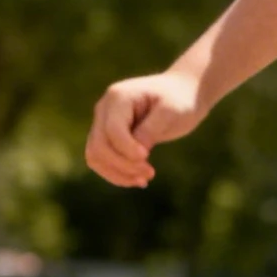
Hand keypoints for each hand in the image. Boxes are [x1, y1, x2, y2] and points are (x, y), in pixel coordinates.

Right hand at [84, 70, 204, 188]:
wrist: (181, 94)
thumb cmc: (179, 100)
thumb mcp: (170, 112)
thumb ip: (150, 130)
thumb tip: (134, 155)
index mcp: (119, 97)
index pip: (112, 130)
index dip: (127, 149)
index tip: (147, 157)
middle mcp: (104, 109)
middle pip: (99, 145)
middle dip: (123, 165)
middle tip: (150, 173)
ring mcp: (102, 123)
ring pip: (95, 156)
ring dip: (117, 173)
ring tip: (144, 181)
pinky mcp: (107, 137)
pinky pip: (101, 160)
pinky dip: (116, 174)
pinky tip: (138, 180)